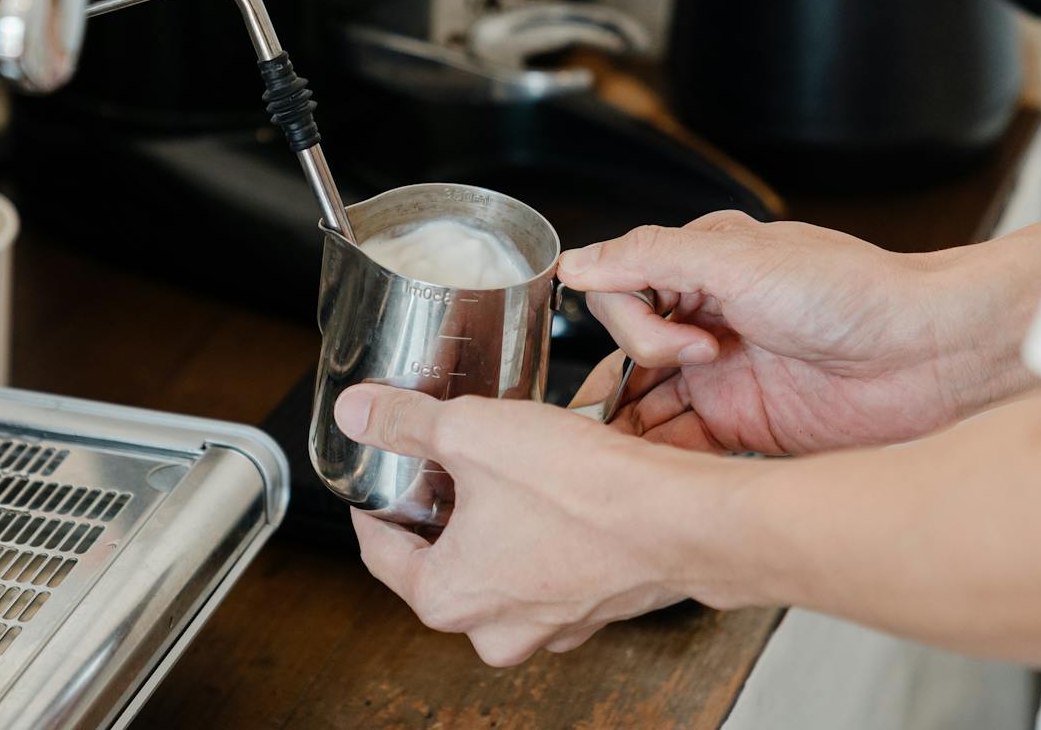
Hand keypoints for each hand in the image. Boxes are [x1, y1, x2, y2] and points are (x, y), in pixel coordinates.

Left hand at [335, 383, 759, 666]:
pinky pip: (548, 567)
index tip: (378, 470)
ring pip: (497, 566)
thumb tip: (357, 411)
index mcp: (446, 599)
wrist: (684, 519)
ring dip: (494, 521)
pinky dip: (543, 533)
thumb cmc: (584, 493)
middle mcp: (496, 628)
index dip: (372, 498)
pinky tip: (554, 489)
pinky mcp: (594, 606)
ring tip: (503, 467)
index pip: (378, 551)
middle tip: (444, 461)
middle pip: (438, 561)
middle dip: (438, 509)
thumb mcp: (471, 432)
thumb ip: (404, 421)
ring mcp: (551, 624)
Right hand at [560, 212, 1040, 454]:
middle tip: (671, 394)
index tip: (684, 344)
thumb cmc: (855, 291)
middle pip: (627, 354)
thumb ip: (650, 257)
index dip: (636, 324)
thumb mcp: (739, 257)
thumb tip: (577, 263)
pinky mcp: (748, 428)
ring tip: (633, 448)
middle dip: (628, 378)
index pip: (621, 294)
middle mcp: (708, 321)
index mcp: (701, 269)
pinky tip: (658, 472)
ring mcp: (726, 377)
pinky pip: (685, 448)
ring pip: (649, 405)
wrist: (933, 354)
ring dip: (636, 426)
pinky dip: (665, 460)